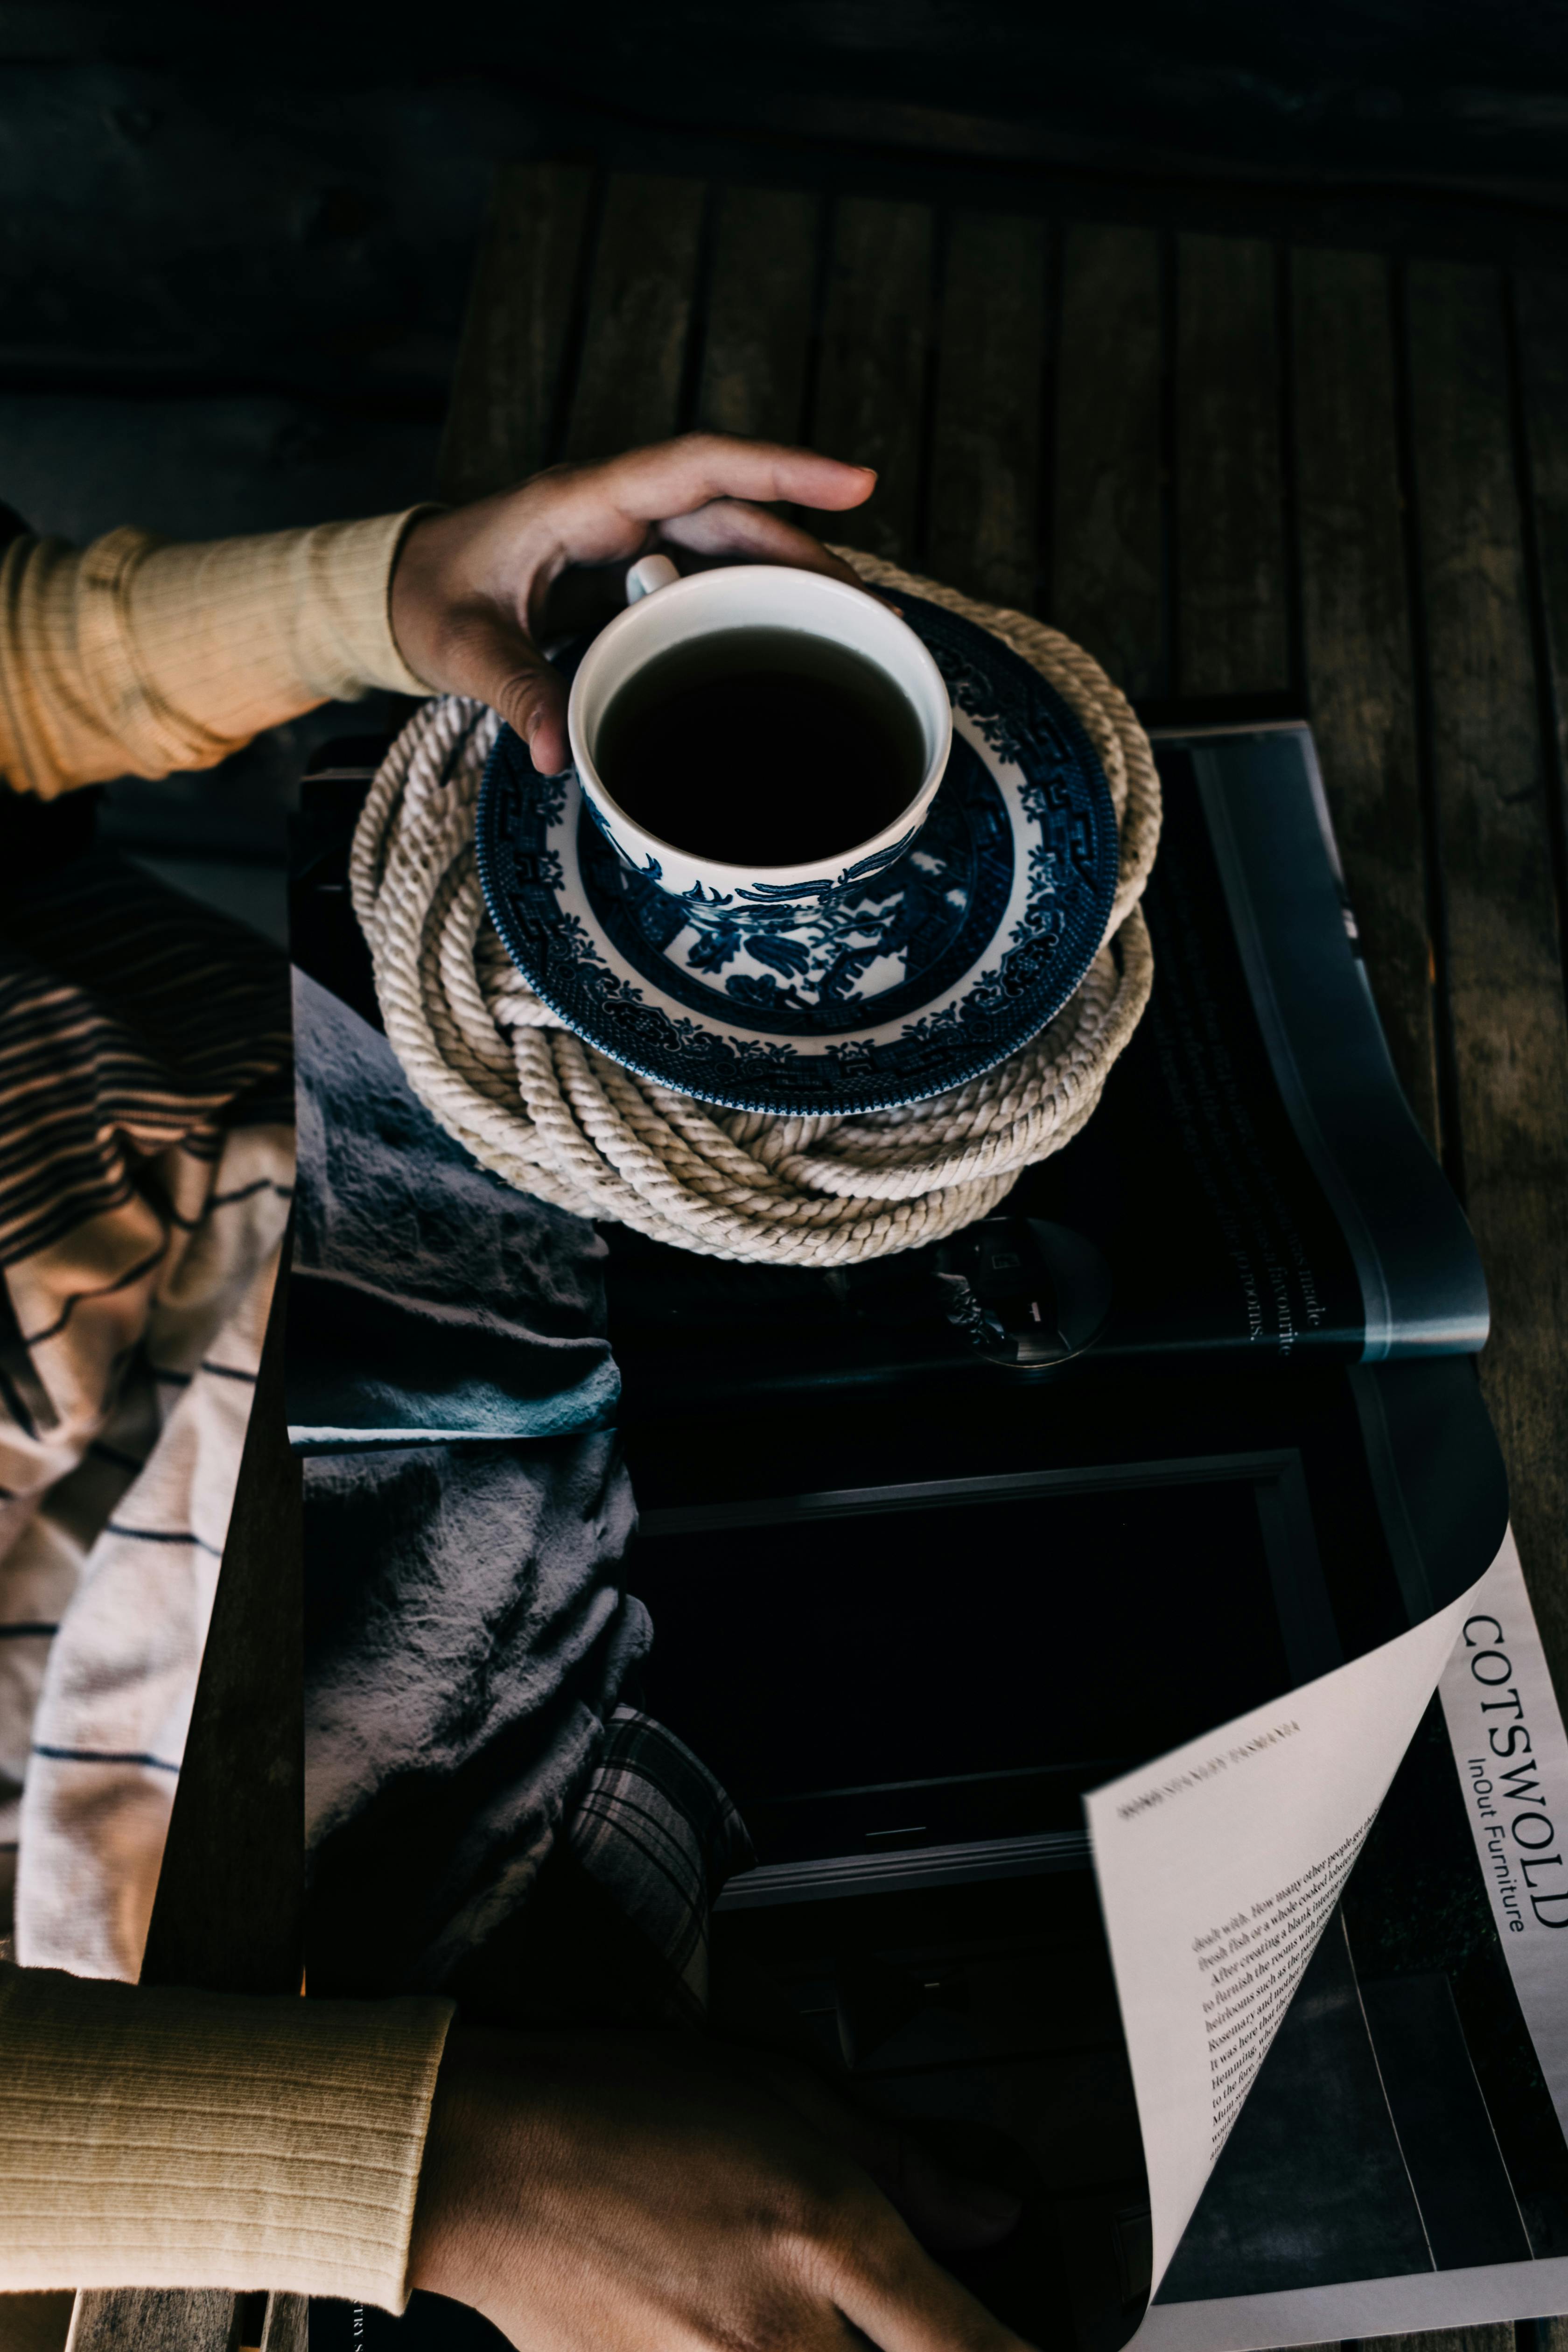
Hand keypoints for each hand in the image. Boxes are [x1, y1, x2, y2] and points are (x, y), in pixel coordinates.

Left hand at [388, 435, 877, 773]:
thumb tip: (556, 755)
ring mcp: (629, 541)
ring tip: (854, 630)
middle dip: (808, 551)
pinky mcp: (631, 574)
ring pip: (729, 546)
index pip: (698, 467)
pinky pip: (705, 578)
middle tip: (875, 608)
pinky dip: (750, 604)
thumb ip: (515, 691)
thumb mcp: (464, 649)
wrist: (403, 594)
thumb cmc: (430, 603)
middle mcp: (618, 510)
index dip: (780, 468)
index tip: (856, 480)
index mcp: (582, 502)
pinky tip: (791, 641)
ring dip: (789, 579)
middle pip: (734, 514)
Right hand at [409, 2025, 1028, 2351]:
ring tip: (819, 2323)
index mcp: (827, 2240)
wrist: (489, 2161)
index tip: (1062, 2350)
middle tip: (941, 2332)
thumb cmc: (625, 2108)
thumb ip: (902, 2167)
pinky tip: (761, 2337)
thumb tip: (987, 2213)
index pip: (973, 2349)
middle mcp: (785, 2336)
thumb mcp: (785, 2097)